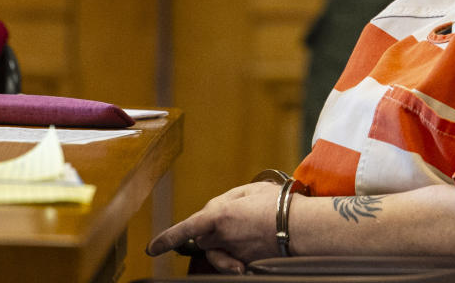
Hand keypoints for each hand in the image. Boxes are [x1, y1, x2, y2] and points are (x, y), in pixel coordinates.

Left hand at [146, 181, 281, 272]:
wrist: (302, 226)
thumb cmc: (279, 203)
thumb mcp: (250, 190)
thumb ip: (227, 200)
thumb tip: (214, 210)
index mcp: (221, 215)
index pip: (186, 229)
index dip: (167, 239)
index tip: (152, 248)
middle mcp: (224, 237)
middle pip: (204, 238)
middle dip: (210, 231)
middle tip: (234, 218)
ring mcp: (236, 253)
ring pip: (217, 251)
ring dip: (223, 243)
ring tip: (244, 231)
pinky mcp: (248, 264)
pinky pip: (233, 261)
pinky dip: (237, 254)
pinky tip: (252, 246)